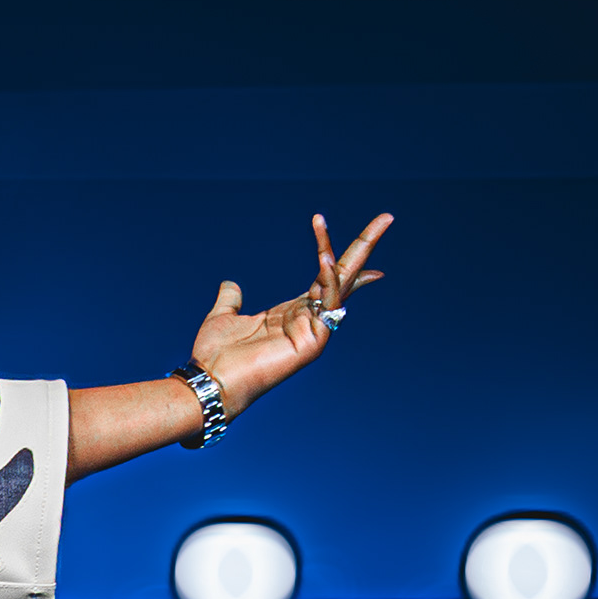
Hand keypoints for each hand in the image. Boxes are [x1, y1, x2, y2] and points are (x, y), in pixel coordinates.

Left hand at [192, 211, 391, 408]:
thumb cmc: (215, 356)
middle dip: (365, 246)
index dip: (342, 258)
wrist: (210, 381)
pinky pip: (328, 303)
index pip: (327, 280)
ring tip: (318, 223)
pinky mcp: (314, 343)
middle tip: (387, 216)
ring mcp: (314, 331)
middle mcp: (308, 319)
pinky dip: (328, 280)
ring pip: (336, 283)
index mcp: (292, 312)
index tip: (365, 240)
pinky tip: (323, 258)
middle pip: (344, 276)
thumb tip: (230, 284)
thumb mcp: (224, 317)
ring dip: (333, 252)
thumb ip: (231, 299)